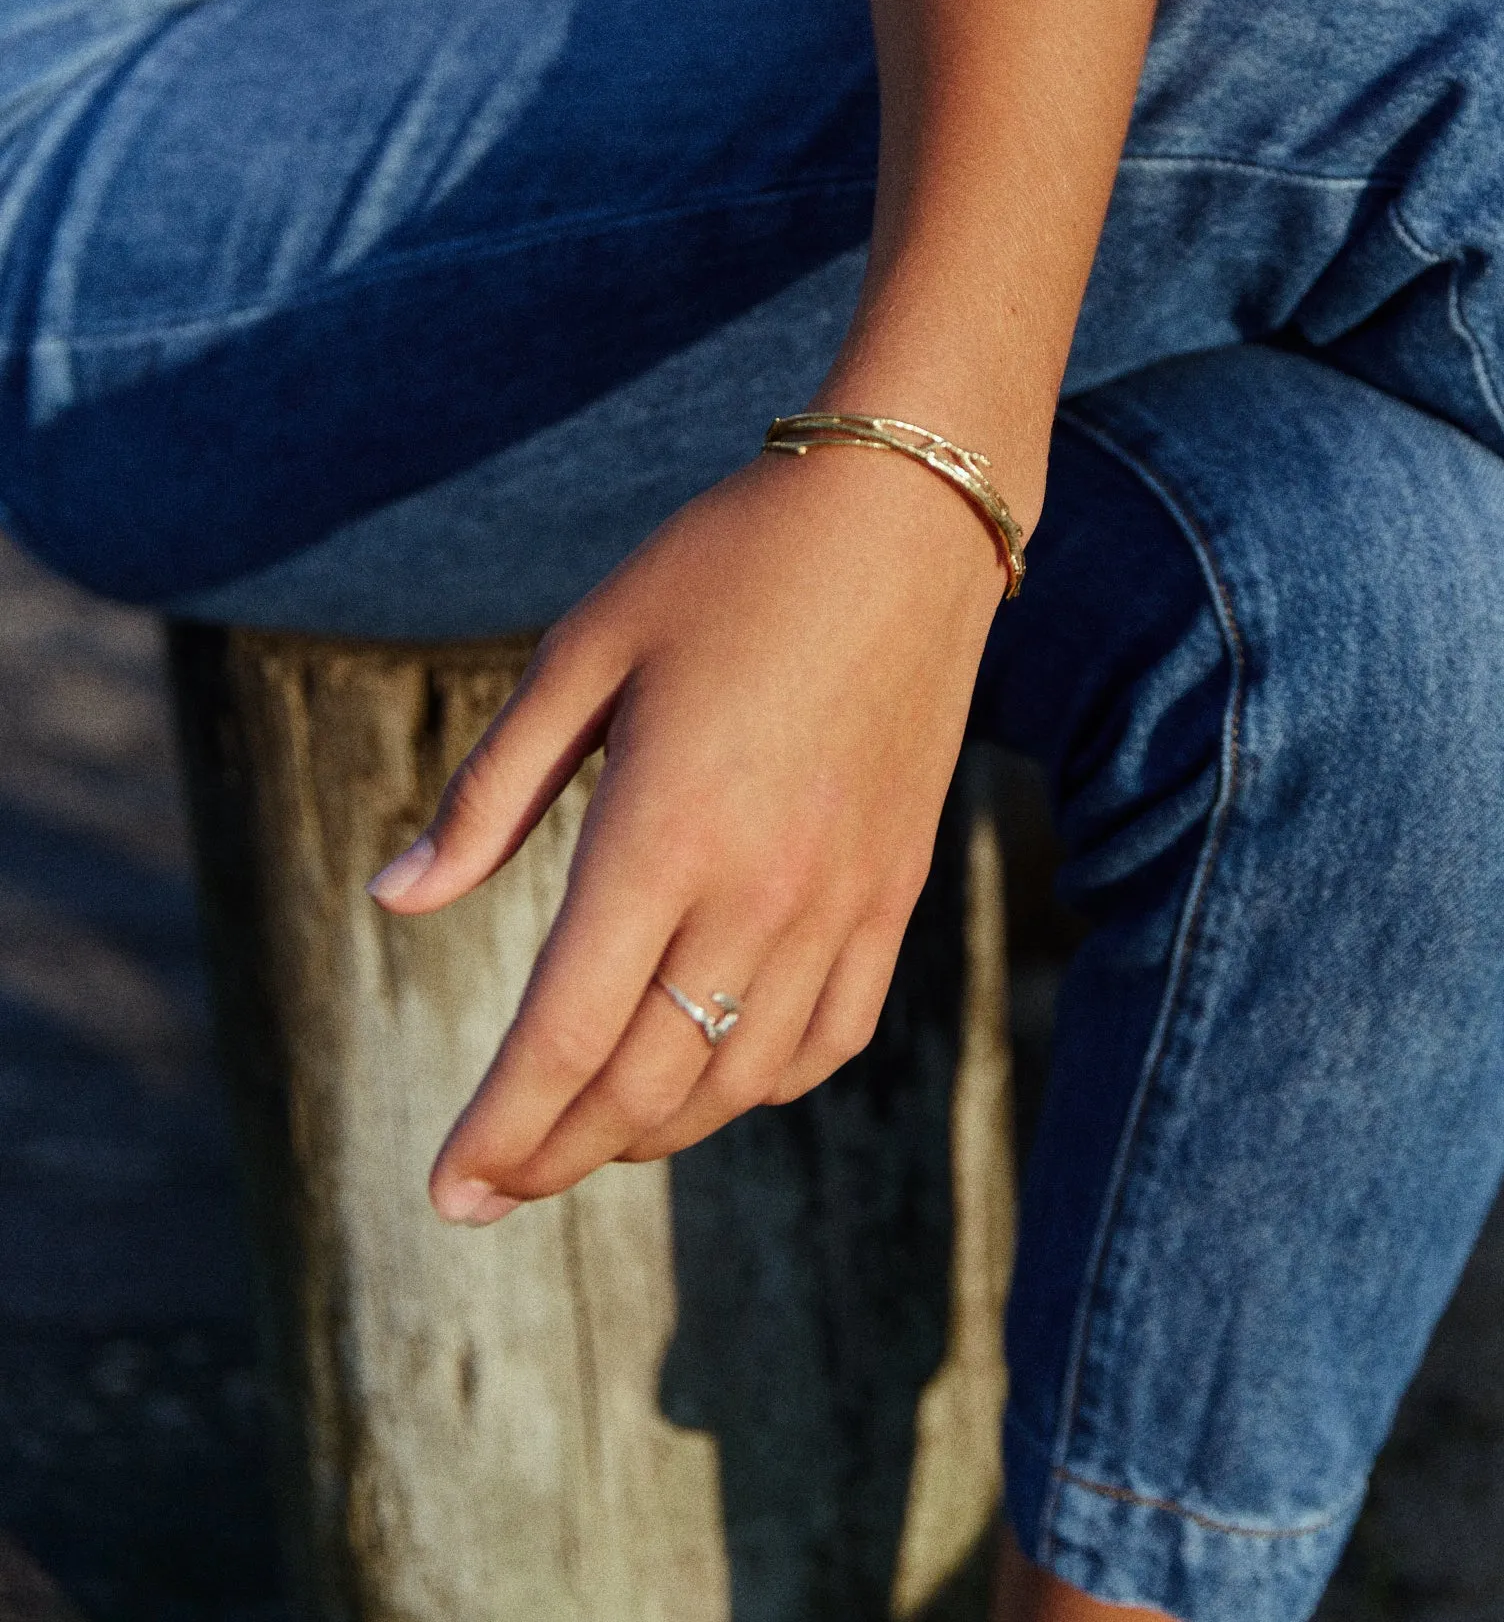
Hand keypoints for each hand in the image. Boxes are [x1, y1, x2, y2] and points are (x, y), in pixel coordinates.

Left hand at [366, 446, 1007, 1220]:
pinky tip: (712, 1075)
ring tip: (585, 1133)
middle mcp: (757, 888)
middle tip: (493, 1183)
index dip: (500, 1132)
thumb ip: (490, 791)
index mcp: (662, 830)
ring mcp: (841, 899)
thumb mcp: (584, 651)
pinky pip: (828, 1038)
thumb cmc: (724, 565)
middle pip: (643, 1083)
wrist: (903, 517)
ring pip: (736, 1080)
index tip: (447, 1194)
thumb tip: (393, 900)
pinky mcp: (897, 891)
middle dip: (554, 1153)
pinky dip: (759, 1084)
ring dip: (650, 1129)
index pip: (564, 1036)